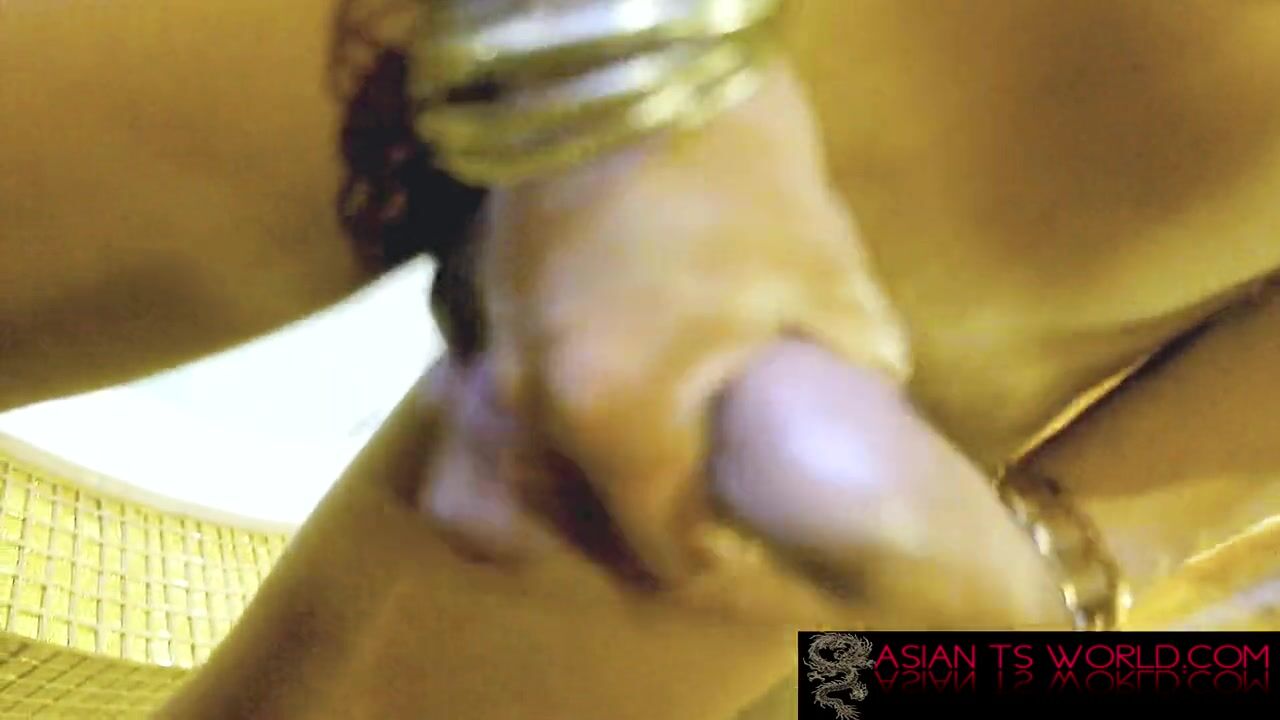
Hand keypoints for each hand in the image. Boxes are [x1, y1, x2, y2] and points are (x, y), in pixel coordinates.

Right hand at [418, 61, 1068, 629]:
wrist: (626, 55)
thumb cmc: (743, 172)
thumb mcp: (827, 284)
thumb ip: (847, 387)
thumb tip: (861, 440)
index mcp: (621, 417)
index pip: (663, 551)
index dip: (717, 560)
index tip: (752, 542)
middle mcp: (533, 407)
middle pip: (577, 525)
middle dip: (643, 527)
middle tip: (706, 505)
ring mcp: (490, 354)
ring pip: (523, 472)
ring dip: (584, 483)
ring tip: (649, 461)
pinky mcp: (474, 306)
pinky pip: (497, 409)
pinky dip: (544, 423)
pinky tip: (598, 397)